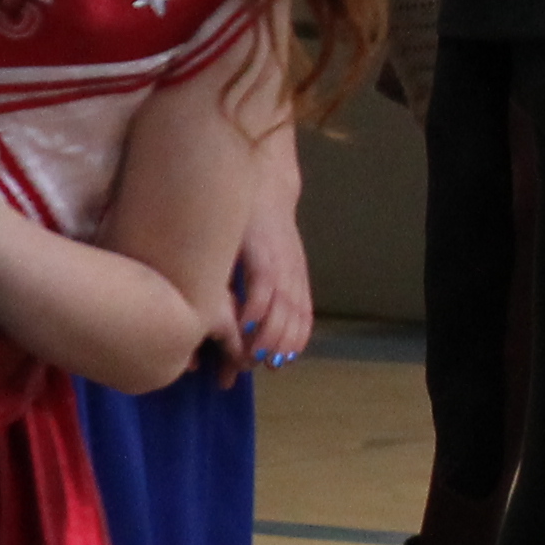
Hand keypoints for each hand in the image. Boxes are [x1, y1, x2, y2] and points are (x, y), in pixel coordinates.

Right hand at [231, 193, 314, 371]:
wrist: (265, 178)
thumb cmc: (257, 220)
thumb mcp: (266, 255)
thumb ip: (257, 286)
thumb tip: (242, 319)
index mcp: (295, 277)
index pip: (302, 318)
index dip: (292, 344)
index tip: (278, 365)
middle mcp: (292, 274)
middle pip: (292, 322)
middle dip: (277, 348)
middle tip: (258, 366)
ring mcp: (279, 264)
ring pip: (282, 311)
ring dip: (267, 337)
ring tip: (251, 354)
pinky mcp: (263, 253)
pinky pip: (265, 287)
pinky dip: (257, 309)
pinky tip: (244, 324)